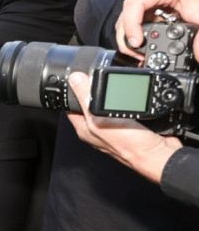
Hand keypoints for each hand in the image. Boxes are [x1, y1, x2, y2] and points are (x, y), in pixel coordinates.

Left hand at [66, 72, 180, 183]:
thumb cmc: (129, 144)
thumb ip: (86, 99)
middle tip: (99, 77)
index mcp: (85, 128)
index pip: (72, 106)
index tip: (77, 78)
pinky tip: (132, 95)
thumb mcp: (100, 118)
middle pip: (91, 104)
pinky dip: (130, 100)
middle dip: (95, 90)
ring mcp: (115, 127)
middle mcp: (98, 129)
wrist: (158, 153)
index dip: (72, 92)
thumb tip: (75, 79)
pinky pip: (127, 108)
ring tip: (116, 84)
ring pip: (110, 104)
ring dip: (114, 94)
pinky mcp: (132, 124)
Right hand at [115, 0, 198, 57]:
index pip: (135, 3)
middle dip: (127, 38)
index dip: (131, 24)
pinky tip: (142, 48)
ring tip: (141, 54)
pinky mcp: (143, 11)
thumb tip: (196, 52)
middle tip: (138, 54)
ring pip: (124, 22)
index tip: (137, 42)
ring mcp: (143, 2)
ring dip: (128, 40)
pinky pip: (130, 25)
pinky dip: (132, 38)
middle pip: (125, 15)